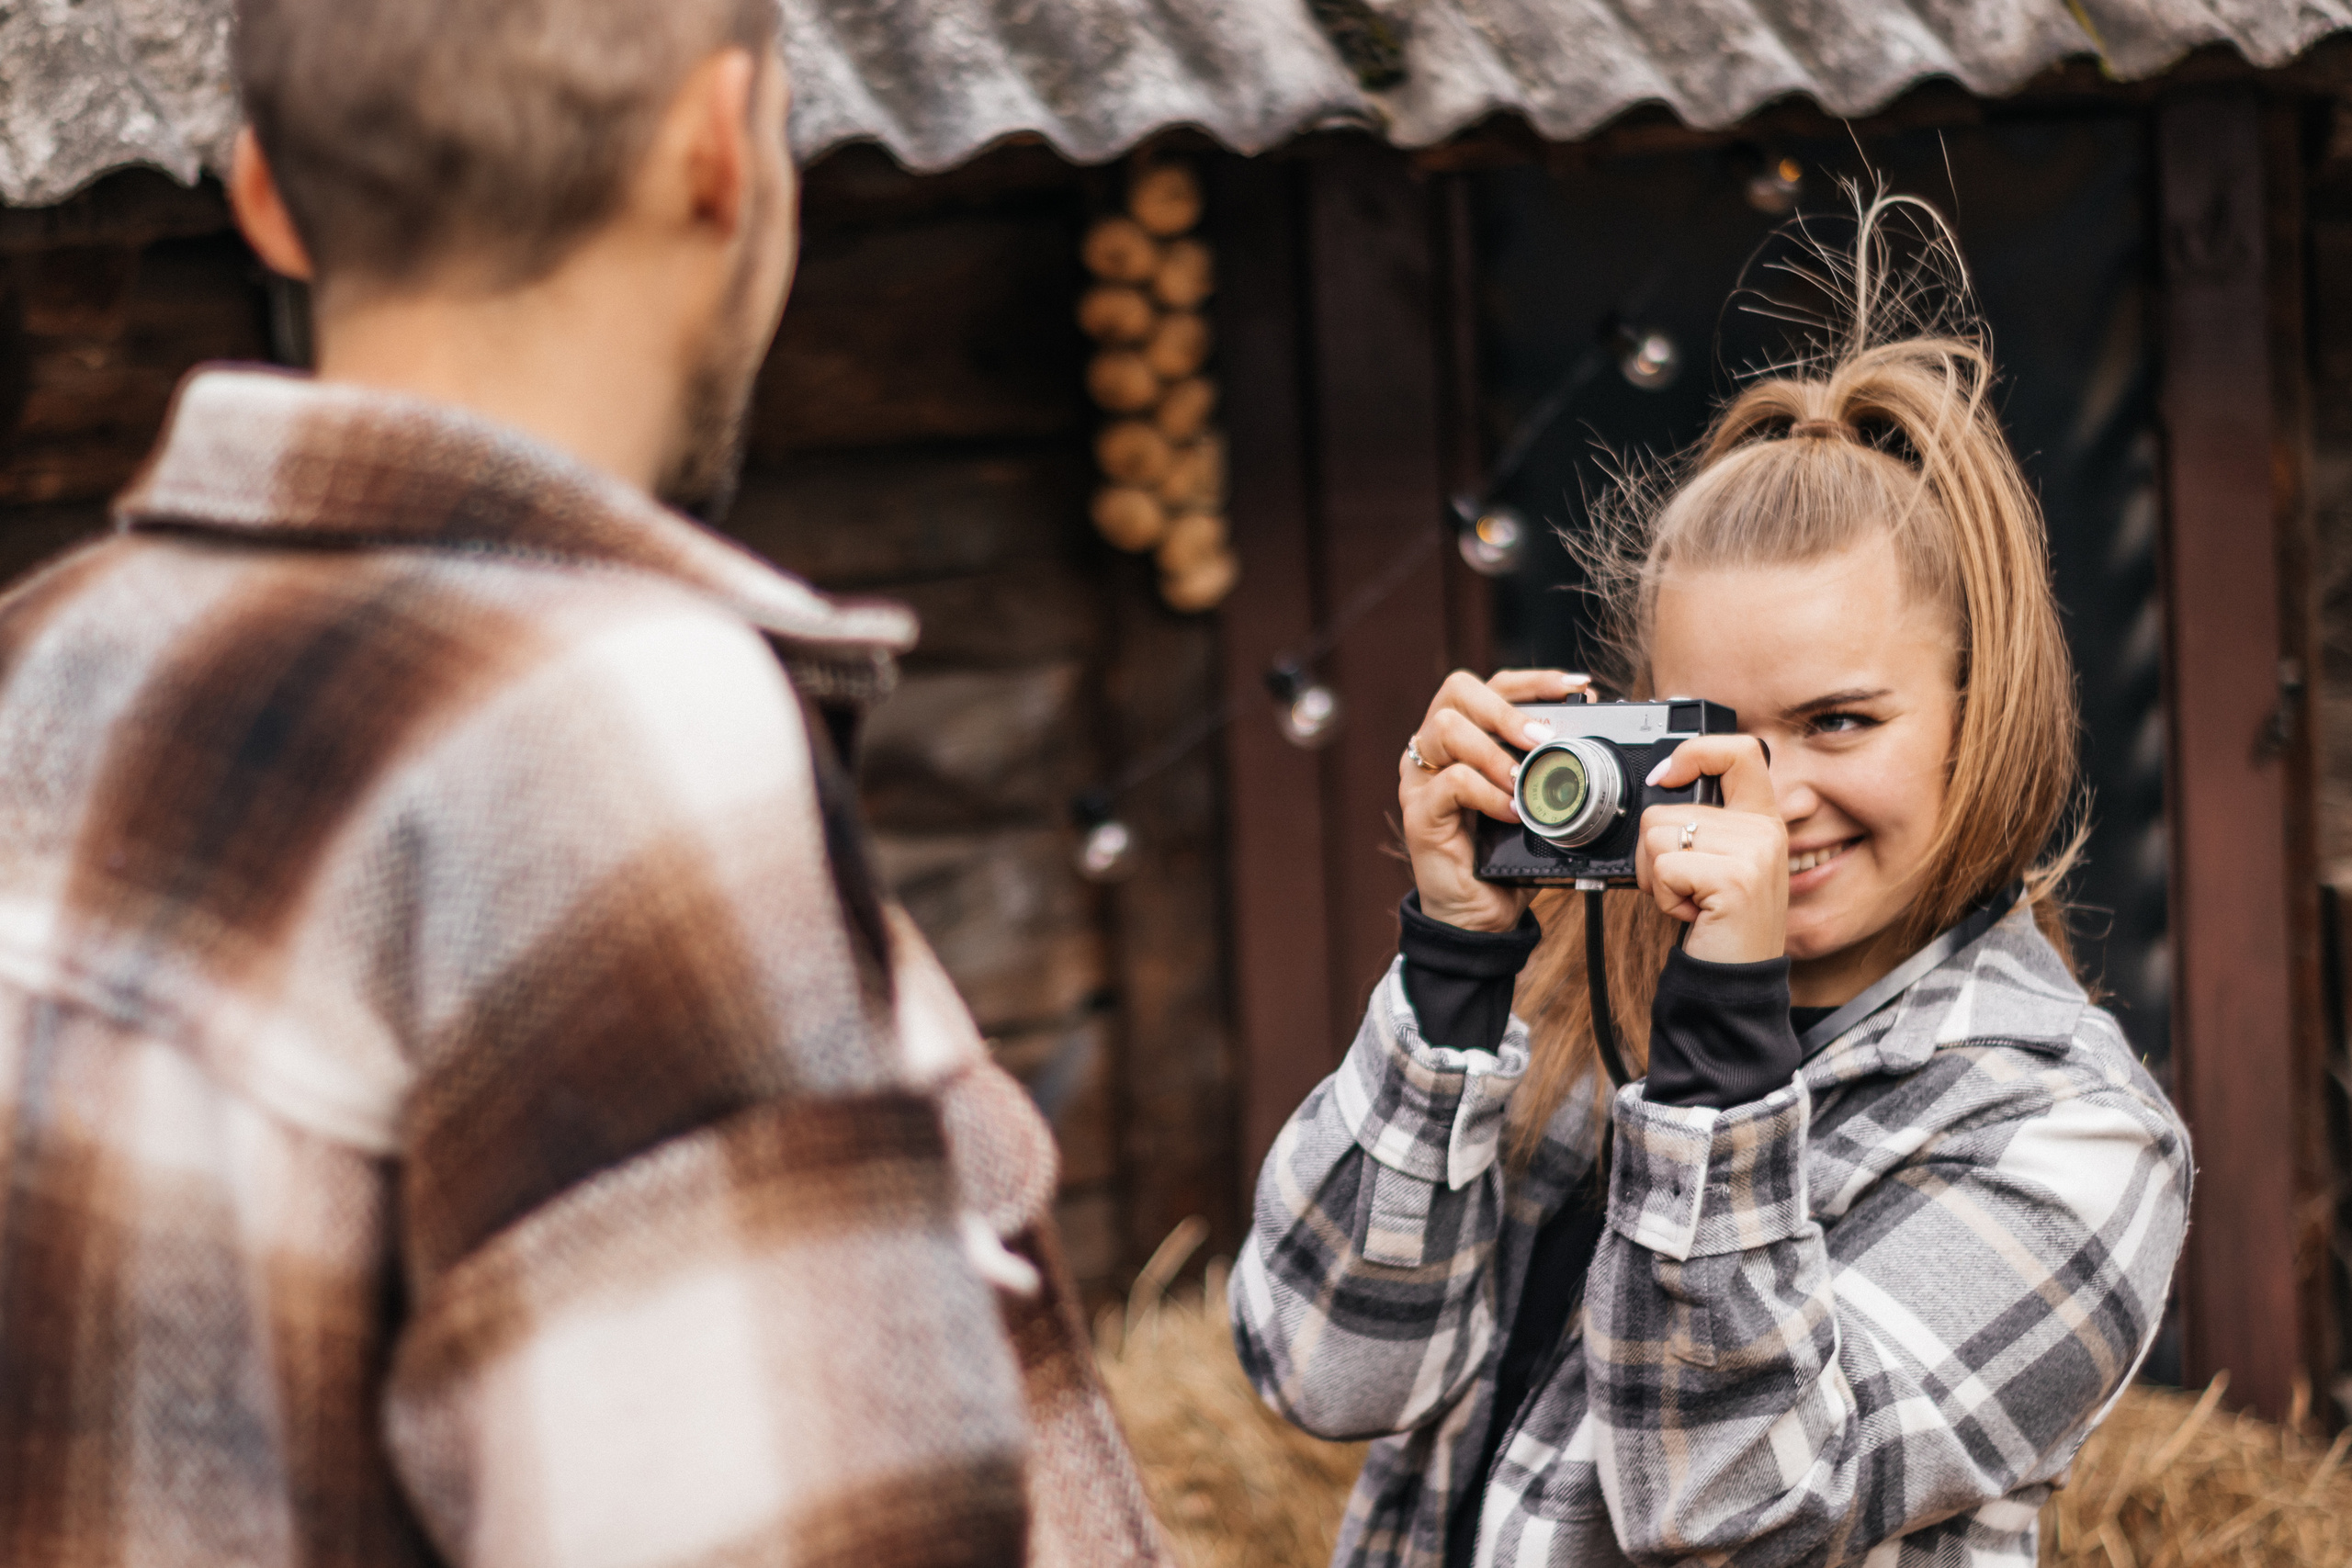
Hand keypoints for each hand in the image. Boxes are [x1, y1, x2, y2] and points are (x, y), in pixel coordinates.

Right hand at [1400, 669, 1590, 931]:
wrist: (1481, 915)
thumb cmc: (1507, 853)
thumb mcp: (1535, 799)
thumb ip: (1547, 764)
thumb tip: (1589, 730)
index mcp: (1462, 739)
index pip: (1489, 685)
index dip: (1532, 680)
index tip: (1576, 688)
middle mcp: (1433, 751)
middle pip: (1457, 692)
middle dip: (1508, 710)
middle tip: (1543, 739)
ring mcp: (1419, 780)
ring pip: (1448, 729)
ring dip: (1496, 752)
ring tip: (1524, 782)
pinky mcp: (1419, 814)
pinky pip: (1451, 783)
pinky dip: (1488, 793)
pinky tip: (1513, 813)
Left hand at [1634, 736, 1785, 963]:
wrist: (1736, 979)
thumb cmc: (1719, 922)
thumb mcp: (1721, 862)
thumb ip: (1704, 823)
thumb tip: (1662, 784)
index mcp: (1762, 819)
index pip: (1740, 751)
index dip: (1696, 751)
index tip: (1667, 776)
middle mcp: (1764, 829)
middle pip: (1666, 808)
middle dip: (1655, 852)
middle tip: (1685, 885)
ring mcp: (1753, 852)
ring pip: (1657, 836)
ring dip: (1655, 877)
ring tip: (1691, 899)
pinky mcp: (1734, 878)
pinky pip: (1662, 868)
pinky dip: (1662, 897)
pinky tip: (1693, 913)